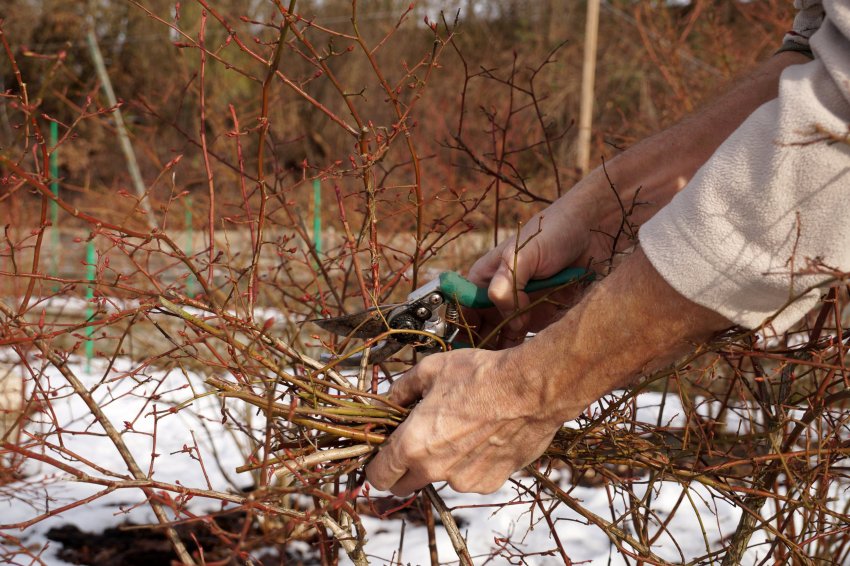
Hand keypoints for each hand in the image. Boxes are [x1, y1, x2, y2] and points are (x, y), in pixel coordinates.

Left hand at [365, 347, 573, 495]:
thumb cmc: (481, 376)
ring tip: (461, 429)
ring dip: (441, 462)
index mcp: (413, 445)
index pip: (379, 476)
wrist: (532, 389)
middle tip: (416, 442)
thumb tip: (386, 400)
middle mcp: (436, 470)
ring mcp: (465, 480)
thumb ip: (401, 390)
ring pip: (440, 478)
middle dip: (403, 469)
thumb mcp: (430, 370)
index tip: (382, 454)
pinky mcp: (491, 482)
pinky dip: (470, 463)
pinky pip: (469, 477)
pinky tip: (483, 436)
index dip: (376, 465)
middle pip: (404, 485)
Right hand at [467, 188, 610, 347]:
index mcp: (484, 280)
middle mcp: (499, 297)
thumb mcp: (522, 255)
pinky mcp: (543, 317)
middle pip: (483, 331)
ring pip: (506, 339)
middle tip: (499, 361)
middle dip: (489, 347)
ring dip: (510, 351)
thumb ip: (507, 286)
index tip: (472, 349)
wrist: (594, 230)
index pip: (464, 311)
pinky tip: (535, 354)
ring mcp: (521, 309)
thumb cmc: (552, 232)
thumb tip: (511, 321)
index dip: (464, 330)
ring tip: (517, 360)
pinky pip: (532, 339)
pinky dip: (532, 348)